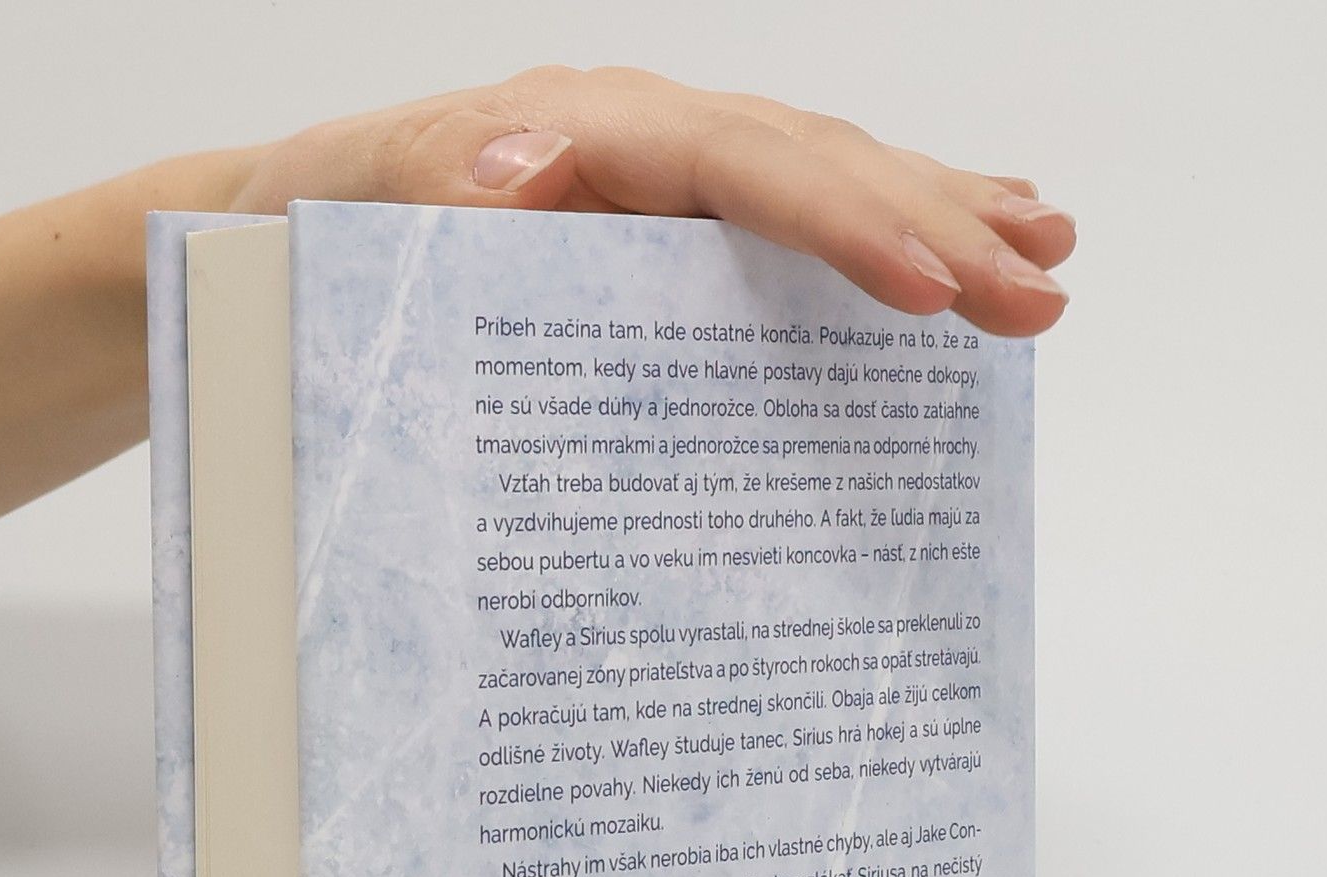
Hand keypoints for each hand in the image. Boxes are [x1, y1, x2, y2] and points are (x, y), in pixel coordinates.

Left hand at [232, 67, 1072, 337]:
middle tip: (1039, 292)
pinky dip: (882, 227)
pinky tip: (957, 241)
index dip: (839, 221)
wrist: (279, 231)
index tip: (926, 284)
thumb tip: (526, 168)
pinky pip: (790, 219)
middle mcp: (637, 140)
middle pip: (811, 166)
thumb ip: (427, 189)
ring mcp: (659, 178)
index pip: (736, 165)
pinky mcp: (665, 225)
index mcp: (576, 134)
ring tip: (1046, 255)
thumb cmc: (310, 225)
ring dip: (941, 216)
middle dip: (935, 226)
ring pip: (824, 179)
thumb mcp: (341, 211)